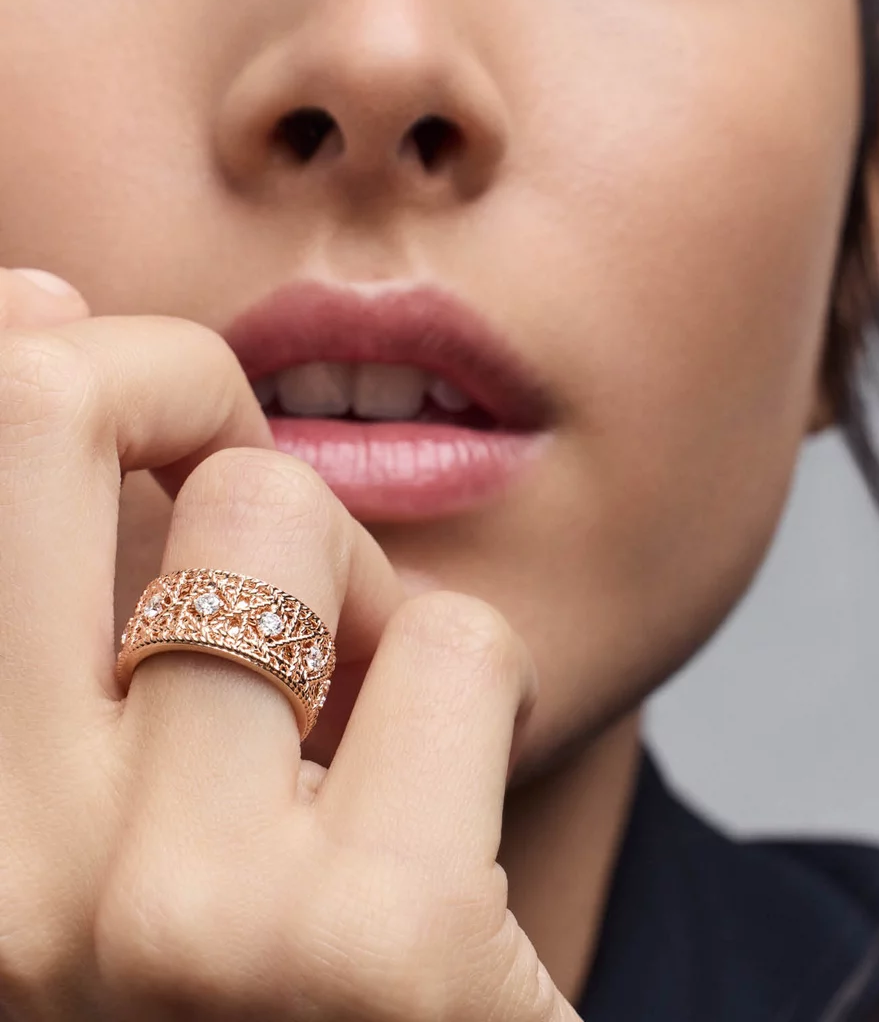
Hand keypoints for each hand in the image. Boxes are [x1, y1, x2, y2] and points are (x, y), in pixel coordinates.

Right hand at [0, 269, 577, 1020]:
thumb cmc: (234, 975)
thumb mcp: (89, 790)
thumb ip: (59, 575)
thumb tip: (39, 293)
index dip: (56, 360)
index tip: (137, 402)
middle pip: (53, 404)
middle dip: (183, 394)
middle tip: (253, 504)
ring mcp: (176, 911)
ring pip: (276, 509)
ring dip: (347, 580)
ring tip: (356, 708)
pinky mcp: (379, 937)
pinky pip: (452, 639)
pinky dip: (468, 676)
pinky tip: (443, 799)